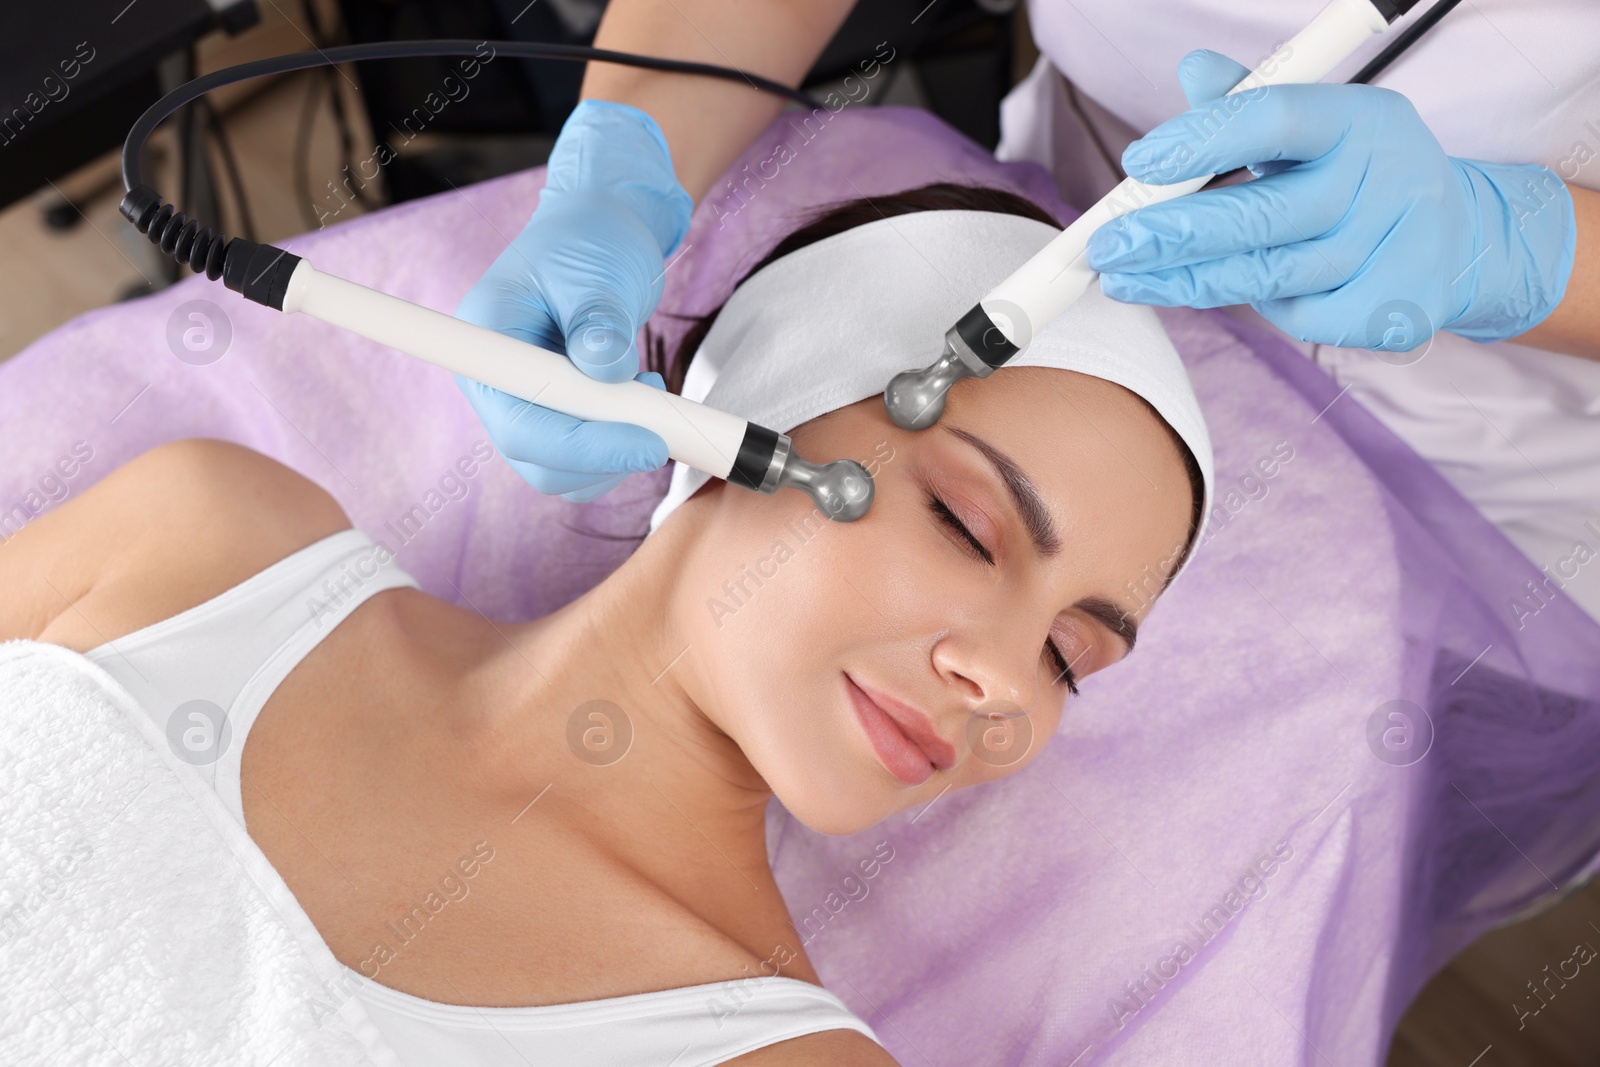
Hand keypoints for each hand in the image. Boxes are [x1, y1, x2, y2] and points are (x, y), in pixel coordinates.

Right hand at [454, 99, 693, 500]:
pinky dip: (618, 446)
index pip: (520, 423)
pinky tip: (643, 399)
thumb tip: (605, 369)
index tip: (648, 442)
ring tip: (653, 393)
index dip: (581, 447)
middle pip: (535, 459)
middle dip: (602, 457)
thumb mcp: (597, 267)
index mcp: (486, 341)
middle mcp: (496, 380)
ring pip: (560, 470)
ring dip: (615, 454)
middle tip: (663, 426)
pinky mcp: (553, 412)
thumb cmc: (591, 238)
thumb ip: (599, 318)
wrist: (601, 227)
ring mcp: (523, 400)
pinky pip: (581, 459)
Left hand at [1085, 49, 1577, 351]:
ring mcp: (1395, 250)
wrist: (1460, 236)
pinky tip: (1215, 294)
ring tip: (1122, 279)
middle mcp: (1385, 180)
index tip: (1138, 162)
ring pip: (1267, 276)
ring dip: (1184, 282)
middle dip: (1171, 234)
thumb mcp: (1315, 124)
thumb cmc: (1357, 172)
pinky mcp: (1396, 310)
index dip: (1202, 140)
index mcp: (1360, 119)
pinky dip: (1254, 307)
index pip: (1275, 119)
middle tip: (1106, 245)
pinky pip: (1297, 316)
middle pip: (1261, 216)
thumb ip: (1248, 103)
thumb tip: (1193, 69)